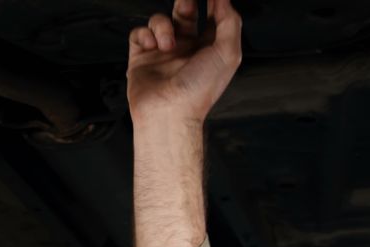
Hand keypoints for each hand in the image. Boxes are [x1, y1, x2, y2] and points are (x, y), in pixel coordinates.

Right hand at [126, 0, 242, 123]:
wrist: (168, 112)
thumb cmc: (198, 91)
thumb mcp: (228, 54)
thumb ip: (230, 22)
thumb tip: (225, 1)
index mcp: (208, 50)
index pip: (212, 18)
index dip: (214, 3)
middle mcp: (186, 50)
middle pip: (185, 13)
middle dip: (185, 2)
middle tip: (186, 1)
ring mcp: (163, 53)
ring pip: (160, 21)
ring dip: (163, 26)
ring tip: (167, 44)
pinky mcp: (142, 57)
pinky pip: (140, 33)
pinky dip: (145, 35)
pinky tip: (153, 46)